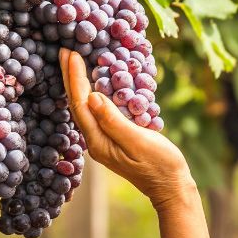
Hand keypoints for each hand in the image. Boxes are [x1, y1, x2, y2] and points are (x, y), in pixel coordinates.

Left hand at [60, 48, 194, 211]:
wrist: (171, 187)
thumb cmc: (160, 165)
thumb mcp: (139, 141)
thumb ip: (114, 121)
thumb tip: (92, 96)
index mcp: (99, 142)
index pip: (81, 104)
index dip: (75, 78)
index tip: (71, 54)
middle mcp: (96, 141)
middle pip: (78, 104)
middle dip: (71, 77)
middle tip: (66, 50)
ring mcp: (104, 141)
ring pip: (86, 108)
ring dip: (80, 84)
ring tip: (75, 62)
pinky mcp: (114, 139)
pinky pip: (98, 112)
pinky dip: (94, 93)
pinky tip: (97, 84)